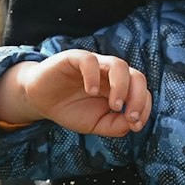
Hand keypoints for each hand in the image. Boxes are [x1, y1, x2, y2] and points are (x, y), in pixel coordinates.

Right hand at [0, 51, 151, 136]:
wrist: (41, 100)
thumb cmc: (71, 109)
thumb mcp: (95, 124)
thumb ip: (115, 126)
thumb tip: (133, 123)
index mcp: (119, 87)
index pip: (141, 91)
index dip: (144, 107)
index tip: (135, 124)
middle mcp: (110, 74)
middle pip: (136, 76)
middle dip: (138, 97)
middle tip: (130, 116)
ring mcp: (94, 65)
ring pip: (118, 65)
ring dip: (122, 86)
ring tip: (114, 106)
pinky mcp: (74, 59)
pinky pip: (89, 60)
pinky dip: (94, 75)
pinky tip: (91, 91)